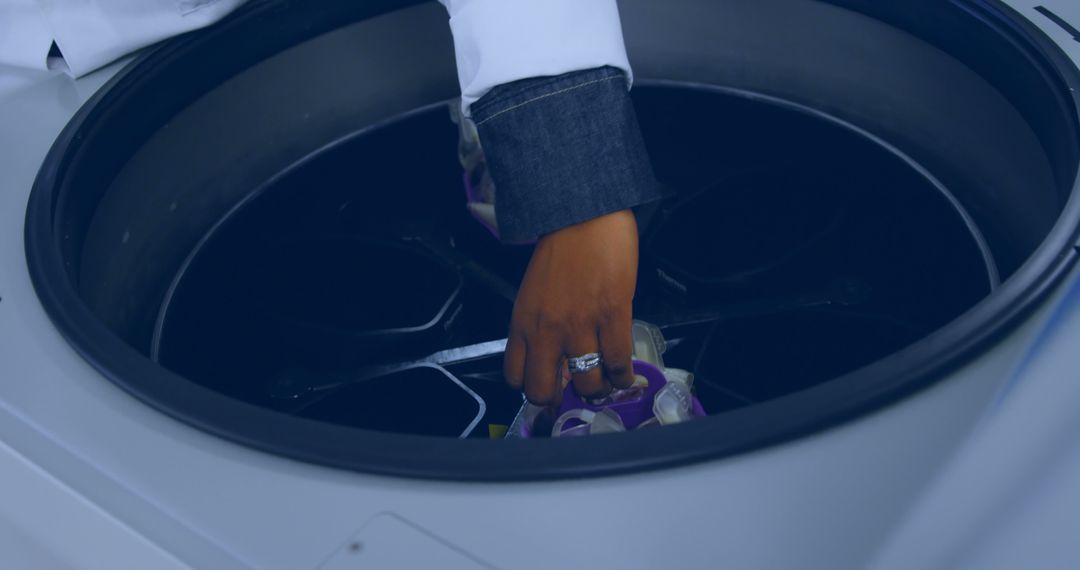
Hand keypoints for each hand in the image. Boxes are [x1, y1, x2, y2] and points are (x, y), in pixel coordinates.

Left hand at [504, 209, 638, 405]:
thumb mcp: (534, 292)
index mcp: (522, 322)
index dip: (532, 388)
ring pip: (587, 383)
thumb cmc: (560, 249)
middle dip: (560, 400)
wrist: (585, 215)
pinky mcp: (612, 315)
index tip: (548, 386)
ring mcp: (579, 325)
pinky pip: (618, 363)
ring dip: (598, 389)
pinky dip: (623, 377)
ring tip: (606, 383)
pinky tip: (626, 376)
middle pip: (544, 391)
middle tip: (575, 391)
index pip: (515, 377)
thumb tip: (554, 357)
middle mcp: (546, 330)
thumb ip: (537, 325)